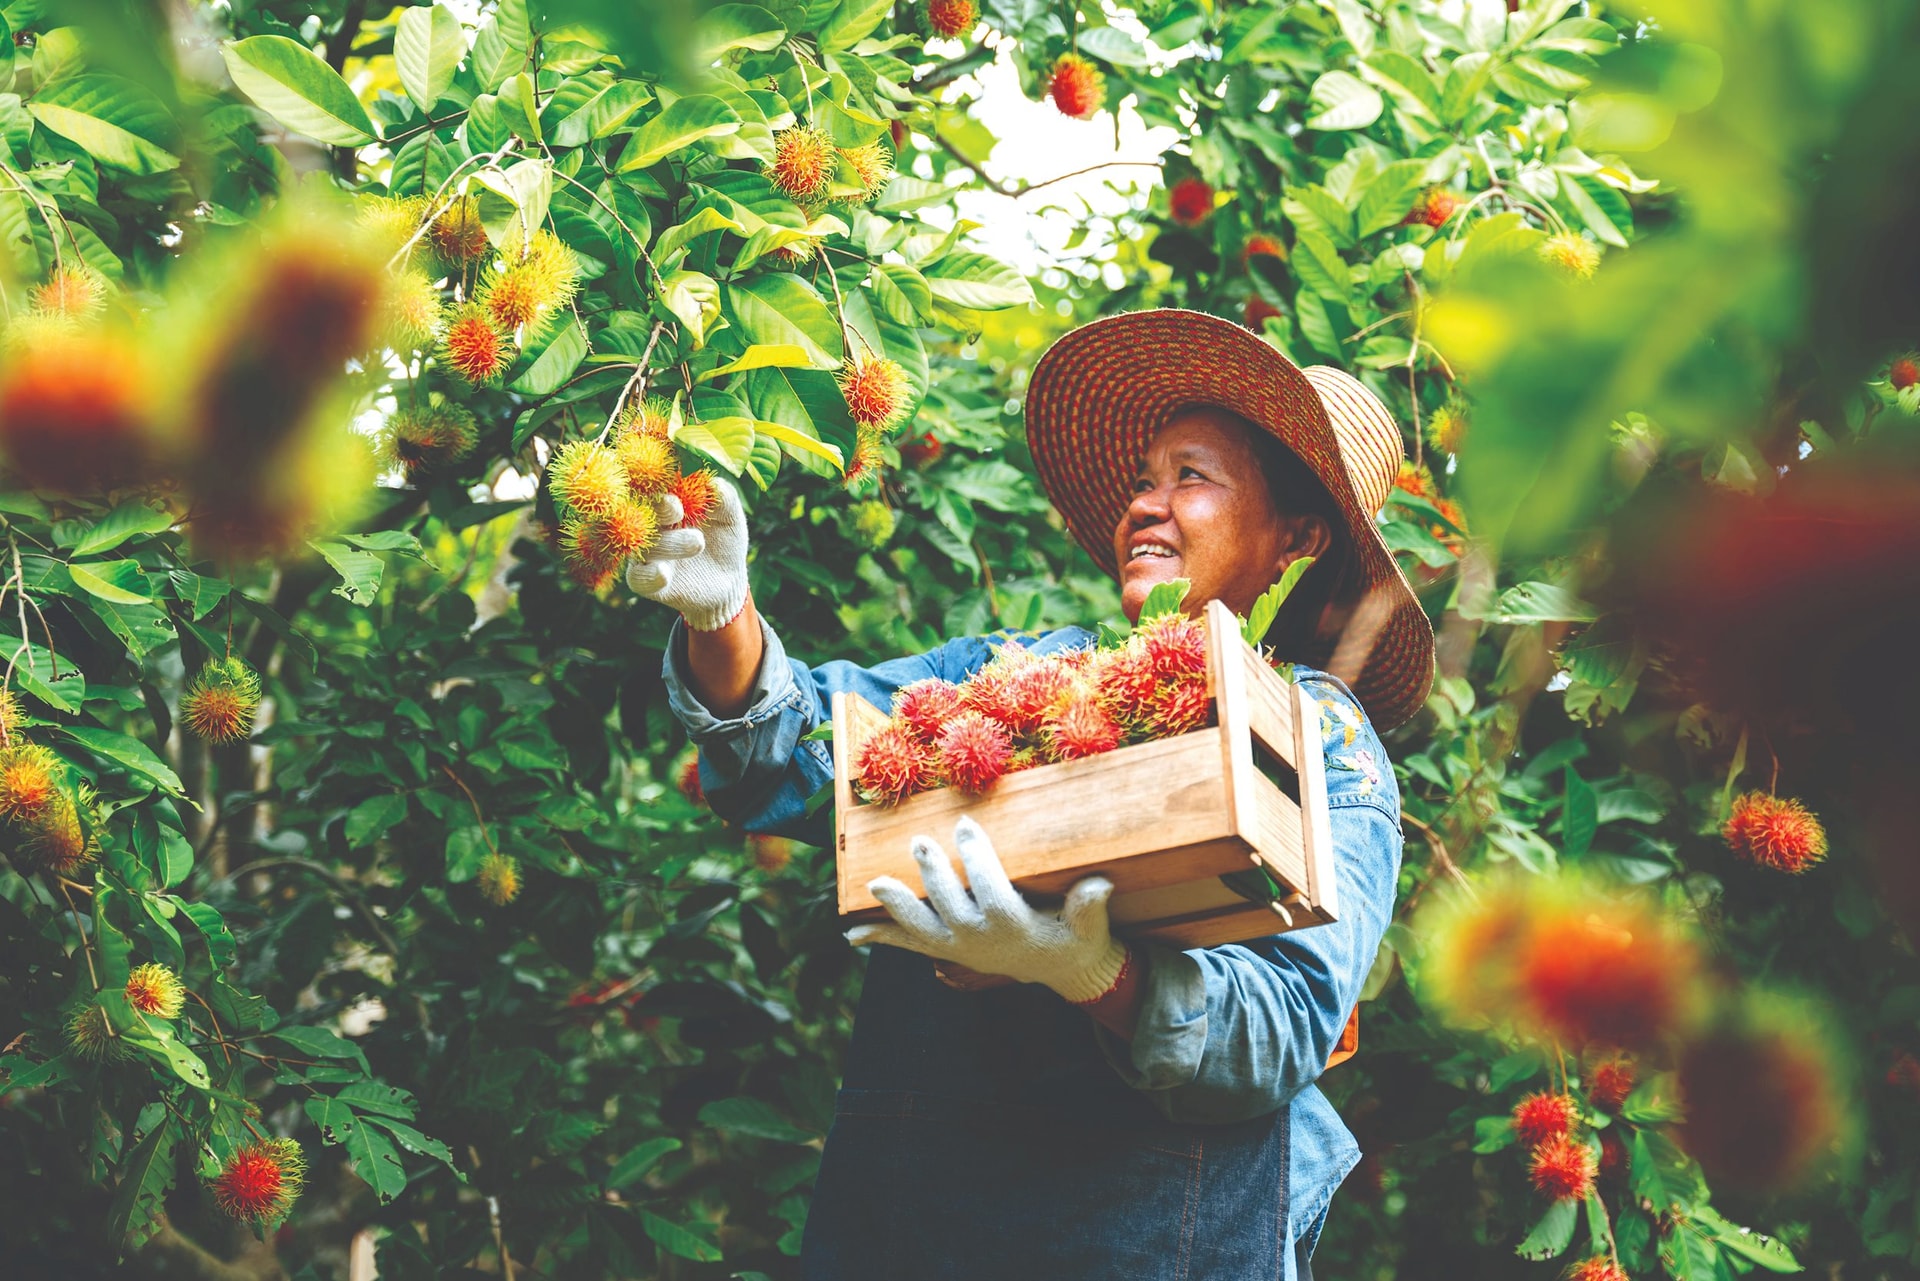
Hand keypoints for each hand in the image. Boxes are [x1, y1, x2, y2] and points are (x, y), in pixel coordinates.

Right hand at [625, 476, 748, 631]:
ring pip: (644, 546)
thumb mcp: (730, 516)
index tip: (676, 480)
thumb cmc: (724, 539)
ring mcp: (645, 554)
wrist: (728, 580)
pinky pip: (638, 578)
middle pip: (642, 513)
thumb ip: (724, 497)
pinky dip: (649, 575)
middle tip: (676, 508)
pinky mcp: (646, 582)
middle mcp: (649, 526)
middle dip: (658, 509)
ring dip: (669, 543)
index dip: (660, 481)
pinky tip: (663, 574)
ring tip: (698, 542)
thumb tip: (712, 482)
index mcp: (664, 502)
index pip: (654, 486)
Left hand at [846, 817, 1128, 1004]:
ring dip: (896, 907)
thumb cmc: (1075, 937)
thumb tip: (1099, 886)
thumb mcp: (1089, 926)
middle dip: (933, 874)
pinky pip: (909, 945)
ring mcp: (957, 948)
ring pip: (920, 929)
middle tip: (919, 842)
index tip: (966, 826)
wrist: (1061, 970)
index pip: (990, 890)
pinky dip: (882, 938)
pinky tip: (851, 935)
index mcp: (1013, 928)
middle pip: (949, 906)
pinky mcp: (946, 950)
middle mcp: (978, 941)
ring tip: (874, 884)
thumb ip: (1089, 907)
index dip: (977, 859)